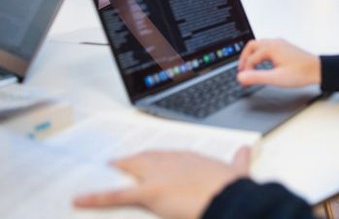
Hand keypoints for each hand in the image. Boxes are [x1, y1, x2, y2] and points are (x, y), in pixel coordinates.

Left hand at [74, 148, 251, 218]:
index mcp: (192, 157)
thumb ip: (239, 160)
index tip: (154, 161)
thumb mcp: (238, 172)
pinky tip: (80, 199)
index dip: (160, 159)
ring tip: (105, 170)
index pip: (170, 155)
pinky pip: (116, 195)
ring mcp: (158, 175)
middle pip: (147, 158)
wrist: (229, 198)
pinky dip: (96, 197)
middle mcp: (173, 161)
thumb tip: (246, 150)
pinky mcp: (148, 192)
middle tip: (122, 162)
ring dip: (117, 170)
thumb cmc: (233, 188)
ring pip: (131, 170)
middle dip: (134, 160)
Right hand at [238, 39, 320, 86]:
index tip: (244, 81)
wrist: (318, 70)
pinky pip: (267, 47)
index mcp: (271, 48)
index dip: (245, 70)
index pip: (251, 58)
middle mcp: (275, 43)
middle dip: (244, 58)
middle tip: (241, 70)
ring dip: (252, 55)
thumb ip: (257, 77)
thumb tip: (241, 77)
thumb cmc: (302, 73)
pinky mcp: (285, 48)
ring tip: (250, 67)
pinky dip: (260, 54)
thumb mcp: (276, 78)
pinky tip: (263, 64)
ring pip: (260, 45)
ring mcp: (280, 44)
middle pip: (252, 46)